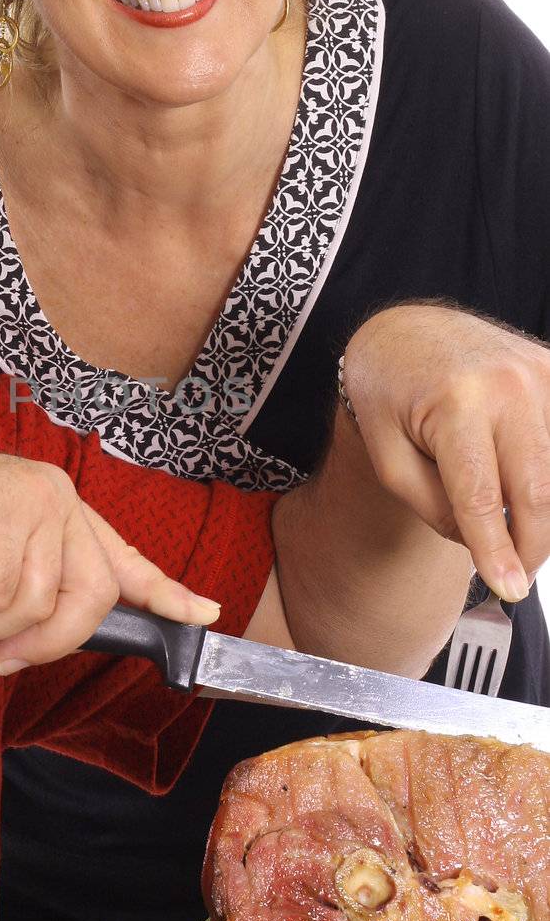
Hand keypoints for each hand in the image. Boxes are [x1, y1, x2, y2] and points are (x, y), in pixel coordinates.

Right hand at [0, 428, 218, 673]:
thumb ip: (16, 595)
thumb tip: (22, 651)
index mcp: (55, 505)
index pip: (121, 554)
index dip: (163, 590)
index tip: (202, 613)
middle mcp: (56, 497)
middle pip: (92, 596)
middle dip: (49, 642)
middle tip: (1, 662)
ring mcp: (35, 502)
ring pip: (36, 605)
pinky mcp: (5, 515)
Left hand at [343, 304, 549, 600]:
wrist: (406, 332)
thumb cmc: (389, 394)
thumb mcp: (387, 456)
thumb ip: (434, 505)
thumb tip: (487, 544)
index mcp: (457, 402)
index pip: (483, 496)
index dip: (497, 549)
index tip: (510, 588)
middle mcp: (507, 382)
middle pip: (535, 489)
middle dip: (531, 543)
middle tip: (516, 578)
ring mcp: (539, 371)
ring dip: (541, 512)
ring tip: (513, 533)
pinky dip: (546, 476)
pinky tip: (530, 497)